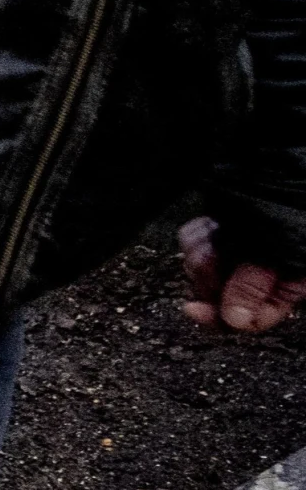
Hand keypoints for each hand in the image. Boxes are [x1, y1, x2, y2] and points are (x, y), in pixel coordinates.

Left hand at [179, 216, 304, 333]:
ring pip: (202, 271)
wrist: (287, 170)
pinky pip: (195, 244)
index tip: (195, 309)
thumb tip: (235, 319)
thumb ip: (258, 285)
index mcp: (286, 287)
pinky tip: (207, 227)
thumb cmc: (295, 208)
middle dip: (209, 278)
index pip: (250, 318)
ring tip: (214, 237)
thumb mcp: (284, 252)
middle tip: (212, 256)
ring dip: (201, 256)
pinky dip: (196, 237)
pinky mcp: (220, 232)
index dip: (220, 318)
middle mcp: (261, 273)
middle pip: (219, 296)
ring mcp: (238, 252)